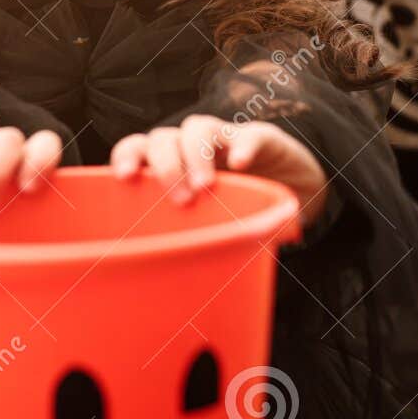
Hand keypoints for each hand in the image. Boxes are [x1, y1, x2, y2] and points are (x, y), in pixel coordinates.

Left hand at [109, 116, 328, 226]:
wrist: (291, 191)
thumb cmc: (235, 213)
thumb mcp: (206, 228)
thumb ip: (186, 242)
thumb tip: (162, 290)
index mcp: (171, 164)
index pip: (138, 147)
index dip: (128, 157)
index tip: (125, 177)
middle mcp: (191, 146)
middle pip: (164, 138)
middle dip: (167, 166)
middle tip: (181, 201)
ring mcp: (224, 139)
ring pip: (198, 128)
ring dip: (196, 154)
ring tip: (206, 187)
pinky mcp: (261, 139)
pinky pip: (251, 135)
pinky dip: (243, 146)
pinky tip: (241, 163)